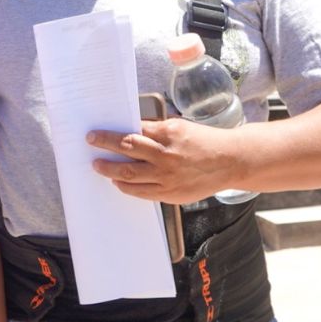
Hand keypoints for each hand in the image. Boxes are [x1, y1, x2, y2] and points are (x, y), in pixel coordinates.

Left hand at [87, 118, 242, 203]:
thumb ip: (156, 131)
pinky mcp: (171, 194)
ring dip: (110, 170)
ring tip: (99, 166)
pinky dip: (126, 187)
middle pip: (127, 150)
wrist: (229, 161)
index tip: (95, 134)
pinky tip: (118, 181)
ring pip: (129, 174)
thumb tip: (129, 131)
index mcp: (169, 134)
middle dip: (105, 146)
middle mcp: (166, 156)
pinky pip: (141, 192)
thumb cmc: (204, 141)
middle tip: (91, 144)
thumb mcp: (180, 127)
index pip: (132, 132)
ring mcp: (168, 177)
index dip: (111, 134)